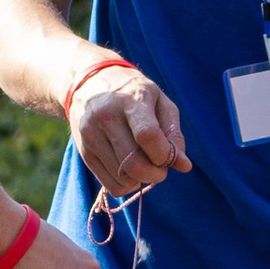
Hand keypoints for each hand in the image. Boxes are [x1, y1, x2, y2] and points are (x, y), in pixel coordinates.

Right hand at [66, 59, 188, 198]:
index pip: (148, 135)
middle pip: (134, 164)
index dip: (164, 154)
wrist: (89, 83)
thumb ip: (174, 133)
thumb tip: (184, 166)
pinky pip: (111, 185)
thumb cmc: (132, 93)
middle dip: (155, 174)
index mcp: (130, 101)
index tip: (168, 156)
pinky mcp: (85, 153)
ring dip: (141, 179)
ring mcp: (91, 137)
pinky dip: (127, 184)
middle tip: (160, 168)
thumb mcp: (159, 101)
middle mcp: (106, 118)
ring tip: (143, 163)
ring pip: (123, 179)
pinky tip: (129, 169)